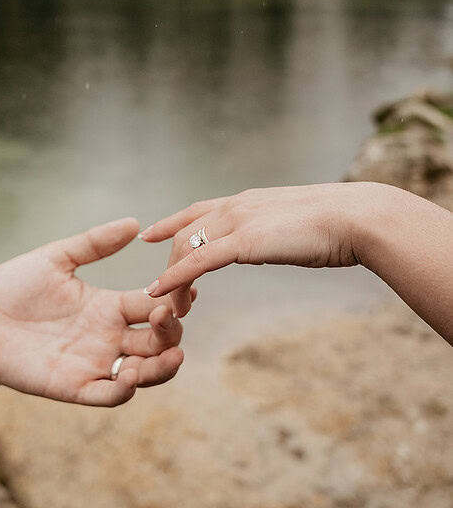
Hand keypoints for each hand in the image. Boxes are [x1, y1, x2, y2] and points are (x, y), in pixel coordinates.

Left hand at [0, 217, 188, 406]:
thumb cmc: (13, 286)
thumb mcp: (56, 258)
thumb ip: (94, 243)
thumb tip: (134, 223)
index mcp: (108, 306)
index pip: (154, 305)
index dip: (174, 299)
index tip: (189, 288)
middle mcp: (108, 337)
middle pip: (157, 342)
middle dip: (172, 333)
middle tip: (168, 318)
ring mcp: (93, 363)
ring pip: (144, 372)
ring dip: (161, 366)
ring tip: (170, 355)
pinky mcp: (73, 387)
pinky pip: (108, 395)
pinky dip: (125, 389)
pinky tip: (131, 373)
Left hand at [140, 183, 379, 300]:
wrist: (356, 219)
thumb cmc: (337, 225)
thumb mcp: (295, 225)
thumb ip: (274, 232)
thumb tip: (272, 241)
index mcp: (248, 201)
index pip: (198, 209)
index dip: (172, 222)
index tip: (151, 234)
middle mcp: (236, 206)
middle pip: (185, 232)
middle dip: (170, 263)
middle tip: (164, 292)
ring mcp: (238, 221)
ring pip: (186, 248)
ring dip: (172, 279)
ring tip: (170, 306)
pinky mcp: (243, 242)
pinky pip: (197, 262)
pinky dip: (174, 277)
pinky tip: (160, 293)